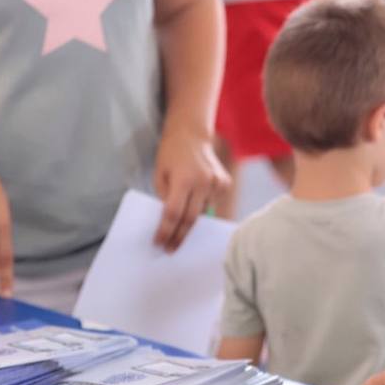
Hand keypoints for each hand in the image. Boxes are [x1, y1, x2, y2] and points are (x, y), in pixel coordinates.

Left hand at [152, 126, 228, 250]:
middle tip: (170, 249)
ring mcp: (217, 183)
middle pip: (191, 219)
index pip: (174, 213)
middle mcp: (203, 181)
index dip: (166, 231)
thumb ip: (165, 198)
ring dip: (191, 224)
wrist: (191, 135)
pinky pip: (212, 204)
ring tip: (179, 233)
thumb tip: (169, 223)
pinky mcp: (225, 183)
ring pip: (203, 214)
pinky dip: (202, 209)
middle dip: (179, 236)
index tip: (159, 243)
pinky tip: (194, 206)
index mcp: (184, 179)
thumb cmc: (171, 154)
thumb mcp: (160, 175)